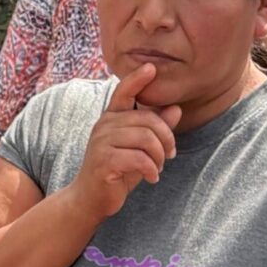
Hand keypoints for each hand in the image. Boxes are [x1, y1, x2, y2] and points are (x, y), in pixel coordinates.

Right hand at [64, 61, 179, 221]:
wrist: (90, 199)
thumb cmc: (117, 171)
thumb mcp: (139, 148)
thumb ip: (156, 128)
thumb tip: (176, 108)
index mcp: (111, 118)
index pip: (123, 92)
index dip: (137, 79)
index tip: (151, 67)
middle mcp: (104, 126)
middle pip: (148, 120)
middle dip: (166, 138)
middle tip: (169, 155)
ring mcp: (101, 142)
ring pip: (146, 139)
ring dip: (159, 157)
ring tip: (158, 168)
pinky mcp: (104, 161)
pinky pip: (139, 159)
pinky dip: (152, 170)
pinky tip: (152, 178)